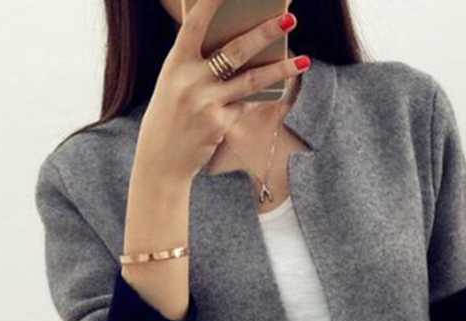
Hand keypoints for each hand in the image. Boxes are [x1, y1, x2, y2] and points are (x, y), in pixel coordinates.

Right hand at [134, 0, 307, 184]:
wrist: (161, 160)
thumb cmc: (171, 115)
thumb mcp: (175, 83)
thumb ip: (198, 64)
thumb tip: (240, 48)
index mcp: (175, 62)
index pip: (195, 24)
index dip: (211, 3)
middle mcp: (190, 80)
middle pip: (235, 50)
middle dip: (265, 32)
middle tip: (290, 18)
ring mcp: (206, 103)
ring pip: (251, 81)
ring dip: (280, 69)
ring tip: (304, 60)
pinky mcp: (219, 124)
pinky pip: (246, 104)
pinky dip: (260, 97)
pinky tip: (278, 88)